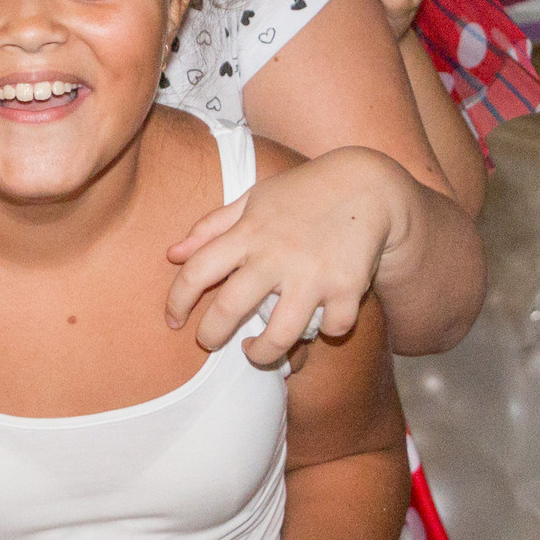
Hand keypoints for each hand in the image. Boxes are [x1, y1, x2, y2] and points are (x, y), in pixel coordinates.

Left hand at [165, 146, 413, 364]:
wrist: (368, 185)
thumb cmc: (302, 193)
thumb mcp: (253, 199)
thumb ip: (211, 226)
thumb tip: (172, 254)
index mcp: (248, 232)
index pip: (196, 271)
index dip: (176, 301)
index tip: (174, 321)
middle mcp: (276, 255)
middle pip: (228, 310)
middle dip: (210, 336)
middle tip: (209, 342)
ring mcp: (313, 274)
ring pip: (279, 335)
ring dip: (262, 354)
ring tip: (256, 352)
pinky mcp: (348, 286)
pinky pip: (332, 328)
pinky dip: (326, 332)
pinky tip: (320, 325)